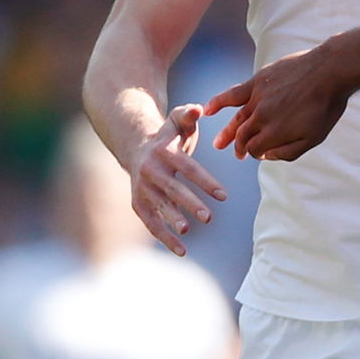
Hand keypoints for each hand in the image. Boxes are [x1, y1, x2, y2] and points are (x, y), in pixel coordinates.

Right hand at [129, 103, 226, 256]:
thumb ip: (188, 114)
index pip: (188, 168)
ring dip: (172, 221)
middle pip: (173, 189)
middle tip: (209, 217)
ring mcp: (142, 189)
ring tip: (188, 232)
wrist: (135, 146)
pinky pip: (151, 223)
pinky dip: (164, 238)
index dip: (205, 181)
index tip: (224, 195)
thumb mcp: (177, 121)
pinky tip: (182, 251)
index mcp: (163, 152)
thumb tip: (199, 108)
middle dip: (190, 204)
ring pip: (159, 207)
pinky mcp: (138, 203)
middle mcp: (150, 171)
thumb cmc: (167, 136)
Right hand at [205, 46, 349, 162]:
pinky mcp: (257, 82)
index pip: (253, 149)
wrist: (329, 71)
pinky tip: (208, 110)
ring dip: (228, 133)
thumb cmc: (325, 107)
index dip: (254, 154)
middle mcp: (261, 117)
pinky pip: (232, 94)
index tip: (259, 154)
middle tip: (237, 154)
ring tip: (219, 144)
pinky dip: (218, 102)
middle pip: (242, 136)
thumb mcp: (314, 138)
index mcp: (274, 133)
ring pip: (237, 119)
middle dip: (239, 147)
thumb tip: (266, 156)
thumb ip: (288, 152)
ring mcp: (257, 99)